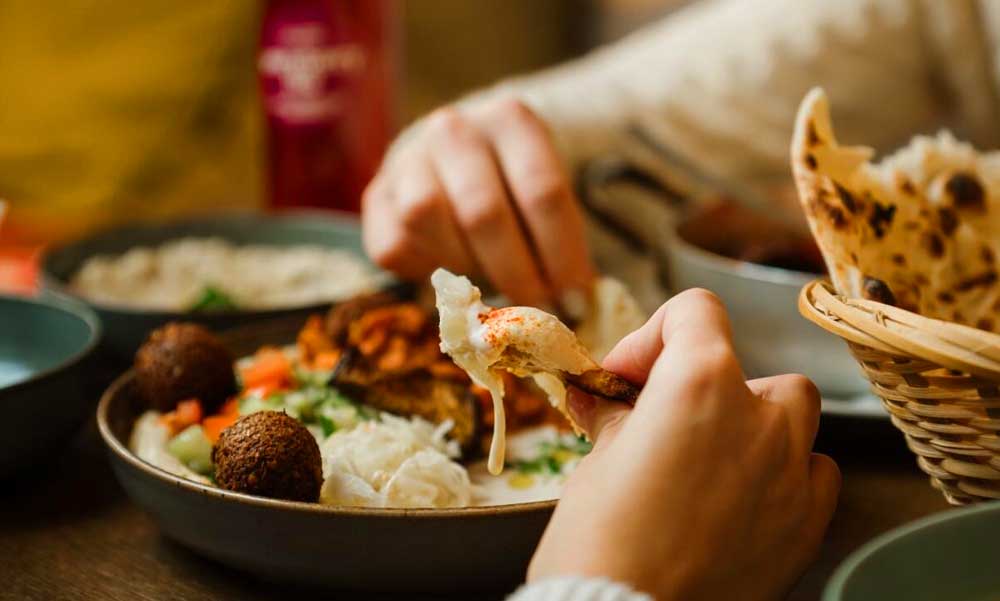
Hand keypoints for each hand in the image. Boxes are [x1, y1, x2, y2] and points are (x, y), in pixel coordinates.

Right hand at [361, 97, 594, 309]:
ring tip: (491, 284)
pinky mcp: (375, 196)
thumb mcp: (544, 194)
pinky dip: (426, 272)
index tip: (576, 298)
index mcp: (509, 119)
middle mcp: (452, 129)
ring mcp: (406, 159)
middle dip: (516, 272)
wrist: (457, 156)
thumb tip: (580, 306)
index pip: (541, 191)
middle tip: (536, 310)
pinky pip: (395, 246)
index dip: (561, 253)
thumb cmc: (514, 184)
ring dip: (465, 267)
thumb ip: (560, 239)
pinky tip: (452, 274)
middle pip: (483, 211)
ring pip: (428, 219)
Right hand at [528, 289, 840, 600]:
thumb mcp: (598, 463)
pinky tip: (747, 496)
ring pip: (794, 412)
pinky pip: (815, 472)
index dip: (653, 336)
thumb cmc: (601, 544)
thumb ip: (614, 418)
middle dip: (704, 384)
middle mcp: (758, 417)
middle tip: (662, 420)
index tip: (629, 375)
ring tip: (712, 453)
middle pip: (746, 365)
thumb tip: (604, 400)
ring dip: (754, 420)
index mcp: (699, 384)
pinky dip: (786, 472)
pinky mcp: (806, 523)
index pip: (696, 312)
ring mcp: (791, 471)